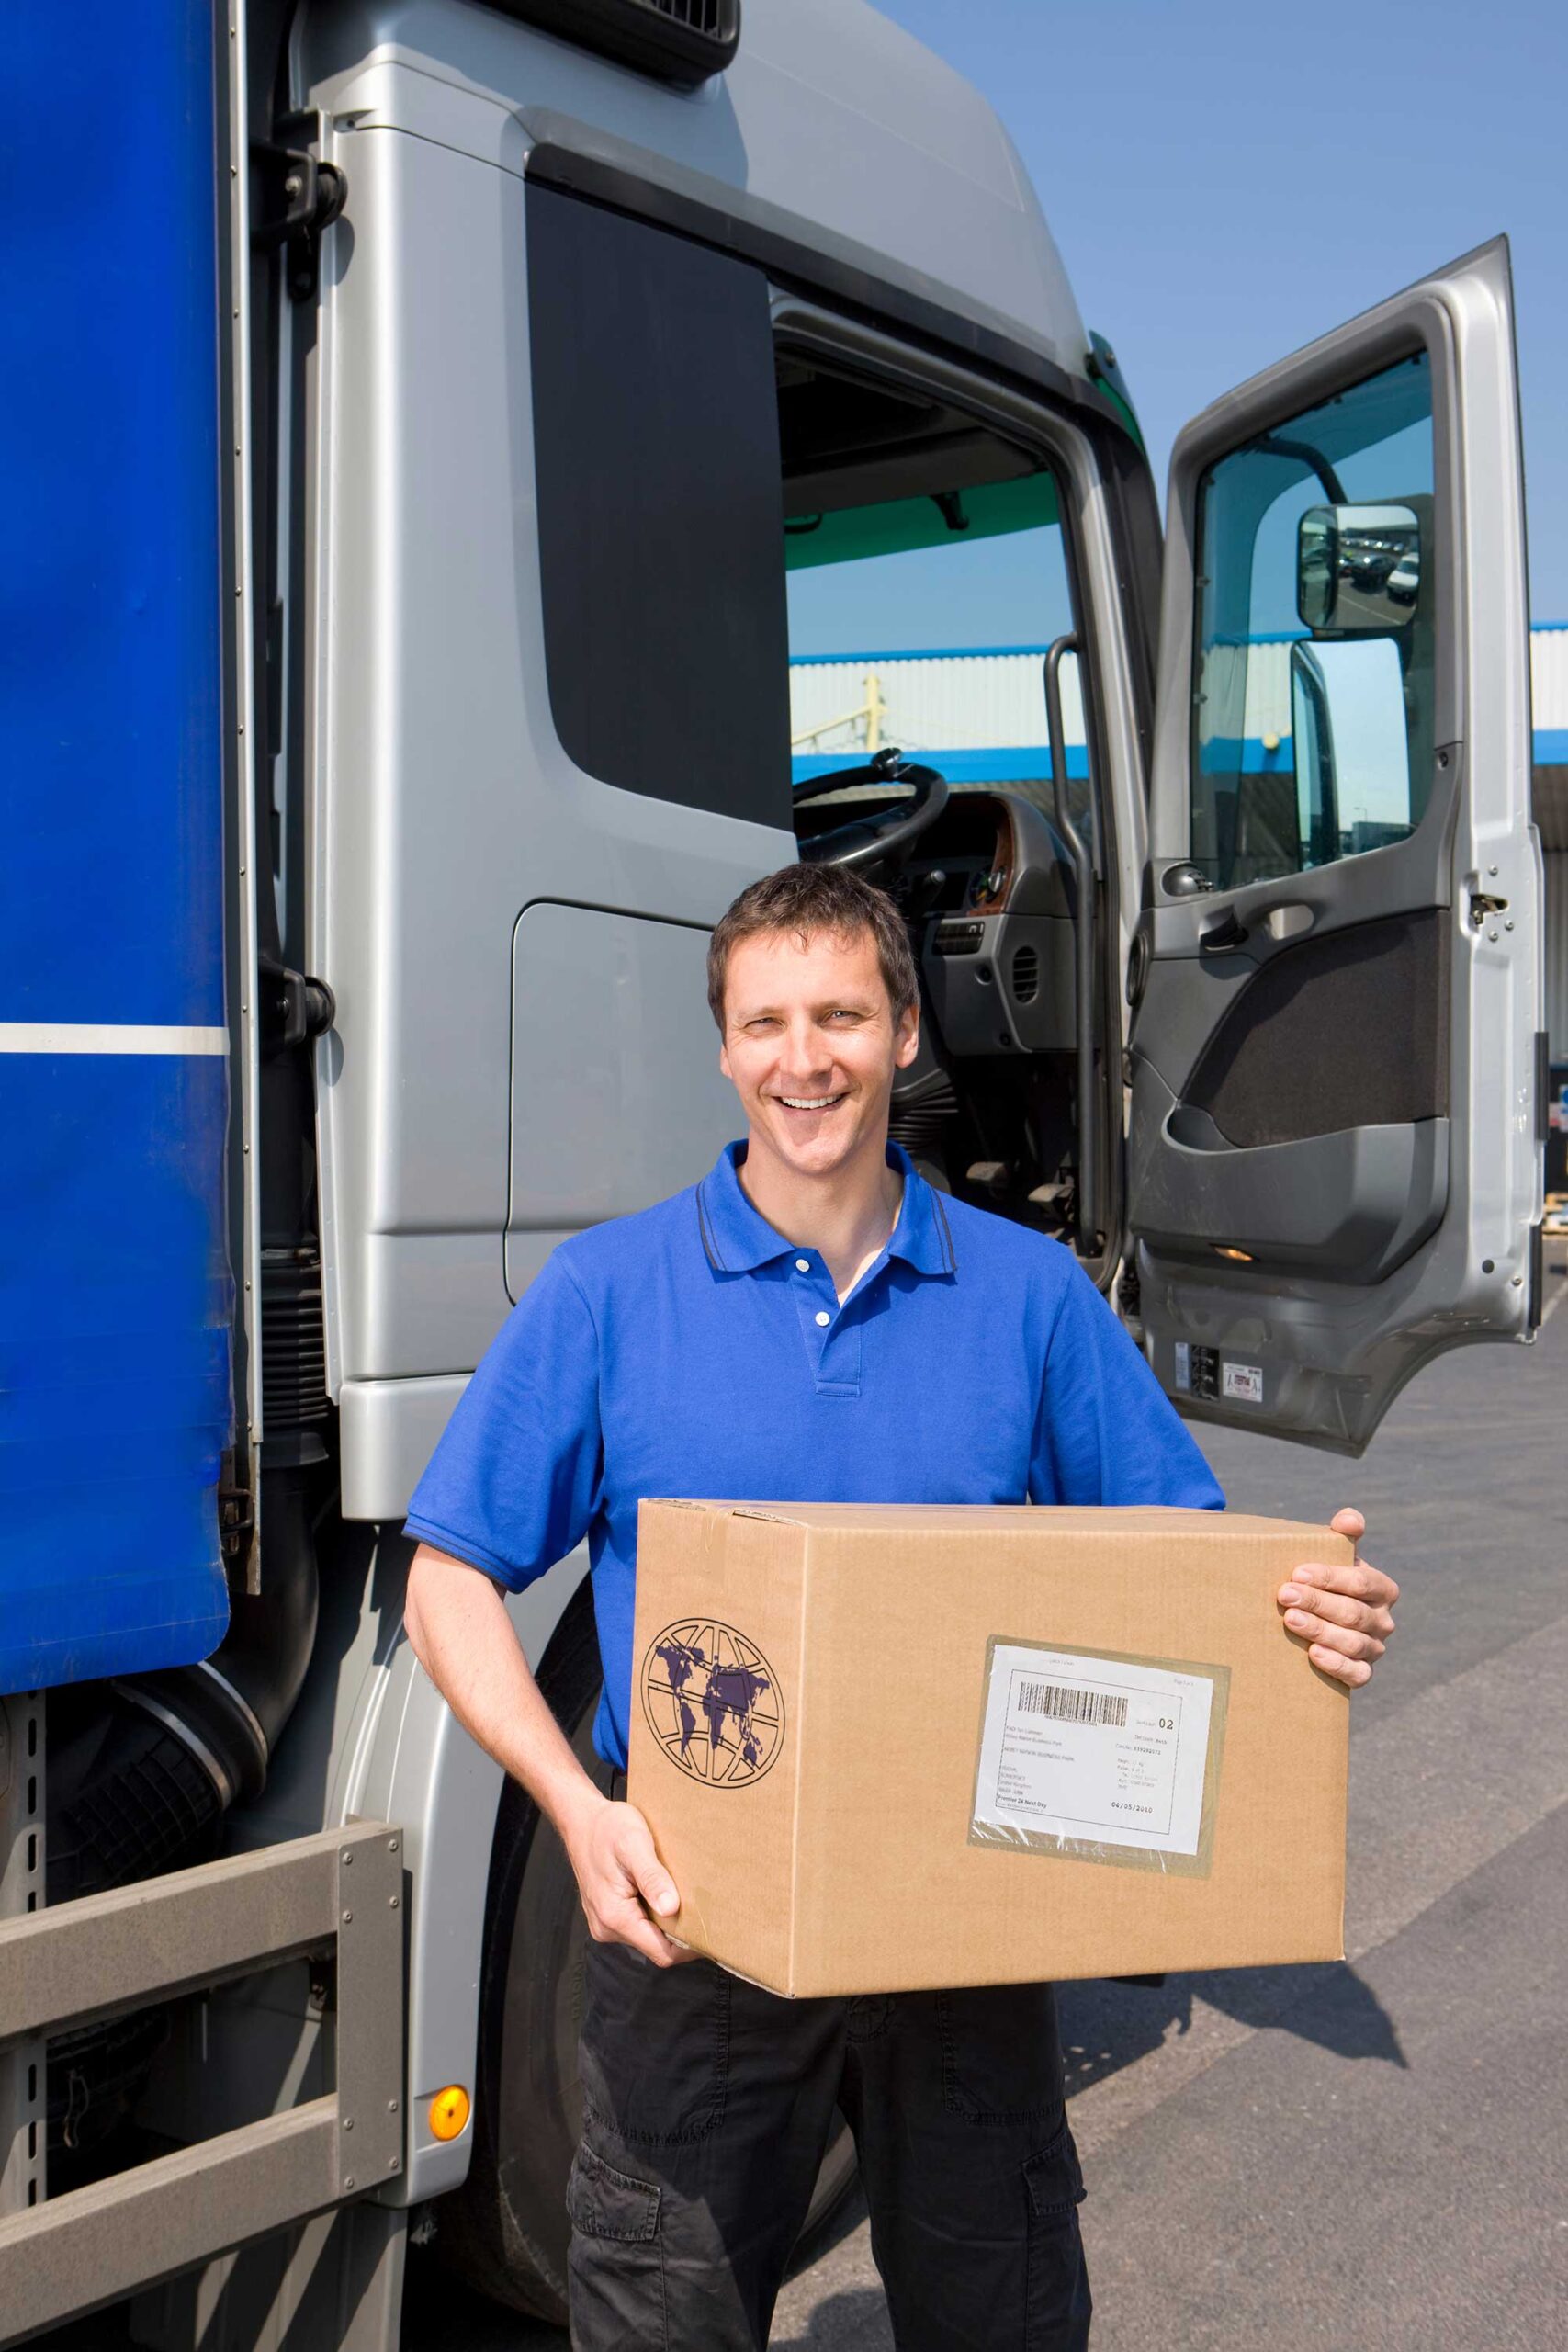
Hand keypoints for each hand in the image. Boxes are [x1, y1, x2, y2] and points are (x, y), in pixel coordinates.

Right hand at [563, 1796, 695, 1966]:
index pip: (661, 1952)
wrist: (581, 1820)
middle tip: (703, 1908)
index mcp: (614, 1916)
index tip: (712, 1931)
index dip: (689, 1946)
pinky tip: (662, 1890)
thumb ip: (652, 1877)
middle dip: (680, 1932)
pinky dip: (654, 1912)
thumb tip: (671, 1907)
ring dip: (667, 1920)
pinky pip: (638, 1924)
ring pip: (647, 1935)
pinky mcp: (608, 1914)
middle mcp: (607, 1927)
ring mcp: (605, 1923)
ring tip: (682, 1894)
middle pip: (656, 1946)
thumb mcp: (634, 1844)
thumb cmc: (607, 1828)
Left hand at [1277, 1507, 1398, 1689]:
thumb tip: (1349, 1518)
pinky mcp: (1363, 1673)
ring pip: (1352, 1642)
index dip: (1330, 1577)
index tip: (1297, 1572)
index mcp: (1382, 1589)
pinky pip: (1357, 1674)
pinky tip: (1314, 1654)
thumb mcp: (1334, 1557)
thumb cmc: (1325, 1582)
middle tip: (1285, 1595)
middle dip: (1317, 1603)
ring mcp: (1375, 1649)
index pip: (1361, 1582)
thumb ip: (1343, 1534)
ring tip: (1291, 1619)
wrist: (1316, 1619)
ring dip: (1320, 1630)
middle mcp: (1383, 1620)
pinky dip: (1336, 1664)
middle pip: (1352, 1612)